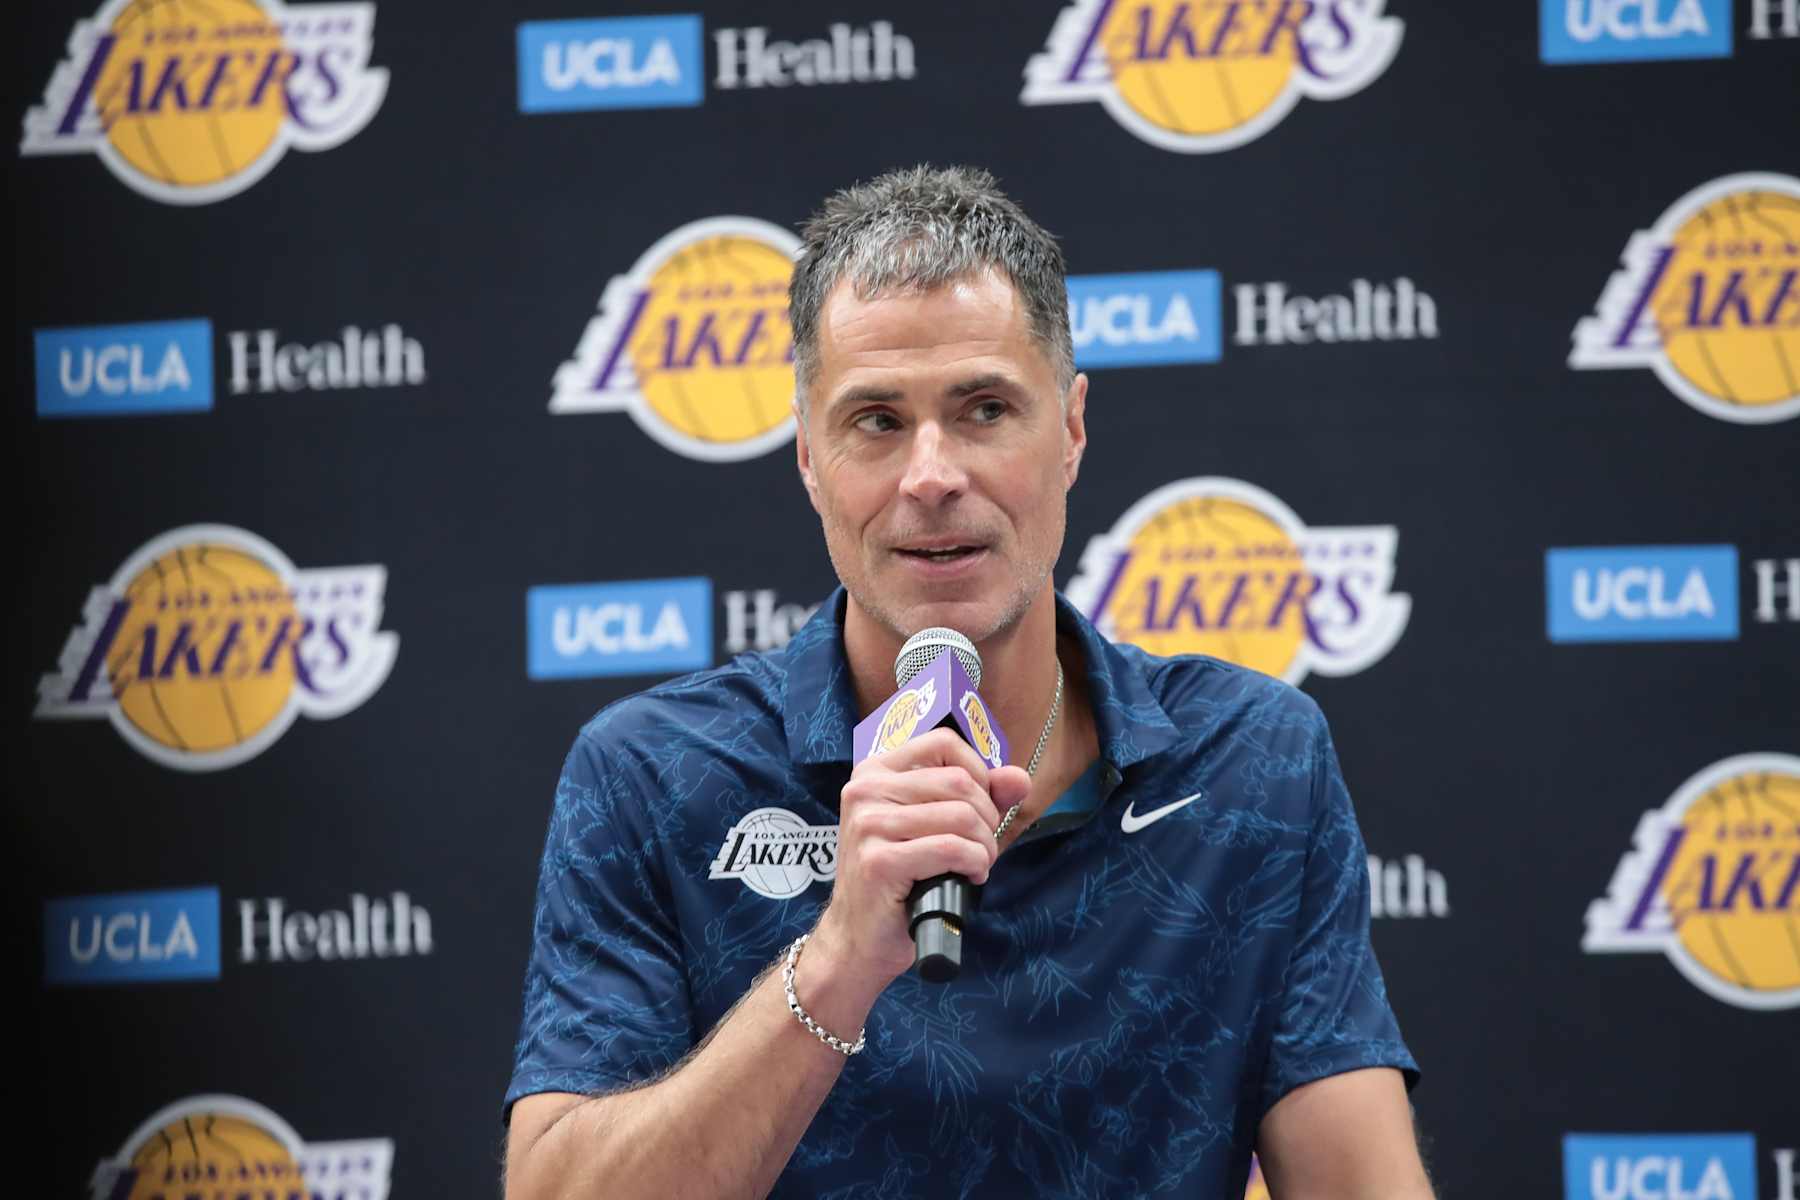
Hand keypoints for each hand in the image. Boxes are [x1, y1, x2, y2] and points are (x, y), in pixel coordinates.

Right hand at [814, 727, 1031, 985]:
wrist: (860, 937)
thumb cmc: (902, 879)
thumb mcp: (938, 826)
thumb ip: (979, 796)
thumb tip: (1019, 778)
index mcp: (875, 771)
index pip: (942, 743)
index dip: (977, 773)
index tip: (980, 808)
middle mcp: (865, 790)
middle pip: (958, 781)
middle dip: (986, 818)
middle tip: (982, 848)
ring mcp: (868, 824)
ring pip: (960, 816)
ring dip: (984, 846)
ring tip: (976, 864)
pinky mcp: (879, 861)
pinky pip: (952, 849)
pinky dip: (974, 864)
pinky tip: (968, 877)